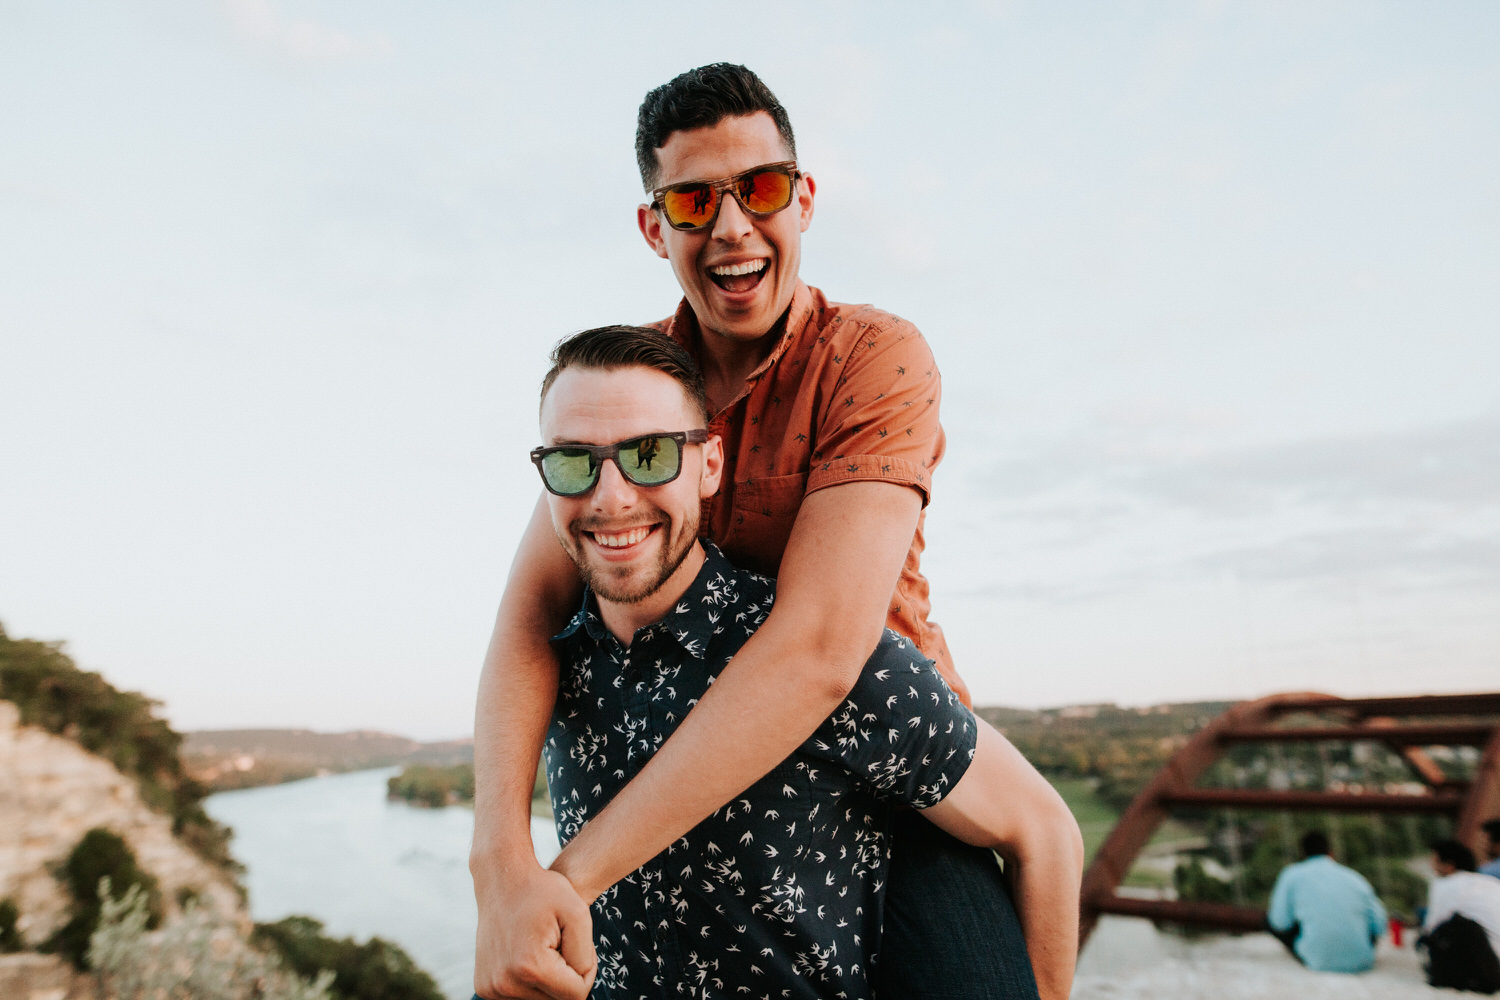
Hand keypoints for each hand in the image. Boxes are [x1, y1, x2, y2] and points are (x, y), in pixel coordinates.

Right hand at [473, 863, 596, 999]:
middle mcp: (505, 984)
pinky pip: (522, 996)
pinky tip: (529, 955)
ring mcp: (491, 988)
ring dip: (549, 979)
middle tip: (560, 942)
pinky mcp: (484, 987)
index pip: (576, 995)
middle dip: (567, 976)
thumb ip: (585, 957)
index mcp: (530, 968)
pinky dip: (531, 981)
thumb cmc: (544, 892)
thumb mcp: (578, 914)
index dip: (587, 971)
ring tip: (544, 946)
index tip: (575, 943)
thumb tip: (580, 989)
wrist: (502, 880)